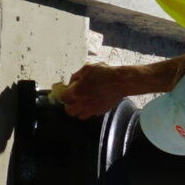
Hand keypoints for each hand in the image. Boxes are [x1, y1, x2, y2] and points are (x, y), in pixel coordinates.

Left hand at [54, 55, 184, 119]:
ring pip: (80, 116)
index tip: (66, 90)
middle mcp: (83, 103)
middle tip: (73, 99)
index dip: (63, 94)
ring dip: (79, 110)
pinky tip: (94, 101)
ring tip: (83, 102)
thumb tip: (71, 82)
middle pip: (69, 111)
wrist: (121, 81)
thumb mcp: (87, 68)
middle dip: (69, 106)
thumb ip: (76, 76)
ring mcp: (92, 109)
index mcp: (77, 92)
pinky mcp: (101, 110)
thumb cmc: (104, 73)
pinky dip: (90, 109)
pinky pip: (92, 114)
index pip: (63, 98)